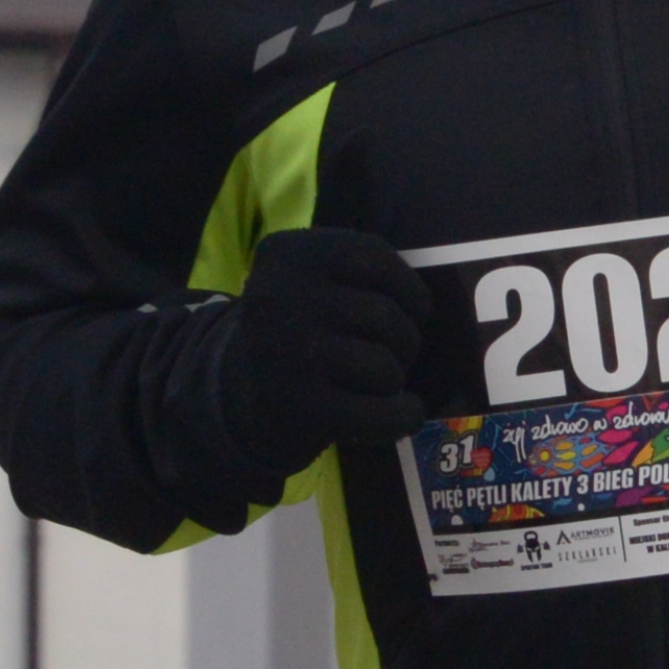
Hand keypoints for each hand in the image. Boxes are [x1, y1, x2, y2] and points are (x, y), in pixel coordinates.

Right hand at [217, 227, 431, 480]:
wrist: (240, 389)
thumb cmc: (298, 328)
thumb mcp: (311, 280)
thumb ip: (358, 275)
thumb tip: (429, 307)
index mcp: (286, 253)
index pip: (375, 257)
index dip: (409, 287)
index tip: (415, 308)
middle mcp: (279, 297)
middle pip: (385, 315)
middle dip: (405, 339)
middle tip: (396, 351)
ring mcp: (285, 352)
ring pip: (385, 365)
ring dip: (396, 376)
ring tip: (383, 379)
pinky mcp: (297, 405)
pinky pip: (379, 412)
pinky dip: (403, 415)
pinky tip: (405, 411)